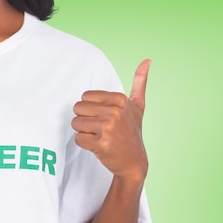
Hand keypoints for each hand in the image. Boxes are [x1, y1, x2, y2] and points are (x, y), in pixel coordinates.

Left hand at [71, 59, 150, 180]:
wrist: (134, 162)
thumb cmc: (132, 132)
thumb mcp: (138, 107)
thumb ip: (139, 83)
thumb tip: (147, 60)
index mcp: (120, 100)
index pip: (85, 97)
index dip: (90, 109)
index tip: (104, 117)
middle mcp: (114, 112)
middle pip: (78, 109)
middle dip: (84, 120)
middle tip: (99, 129)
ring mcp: (108, 129)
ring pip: (75, 123)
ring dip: (84, 132)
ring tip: (99, 137)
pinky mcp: (101, 144)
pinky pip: (78, 139)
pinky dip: (84, 144)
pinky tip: (98, 146)